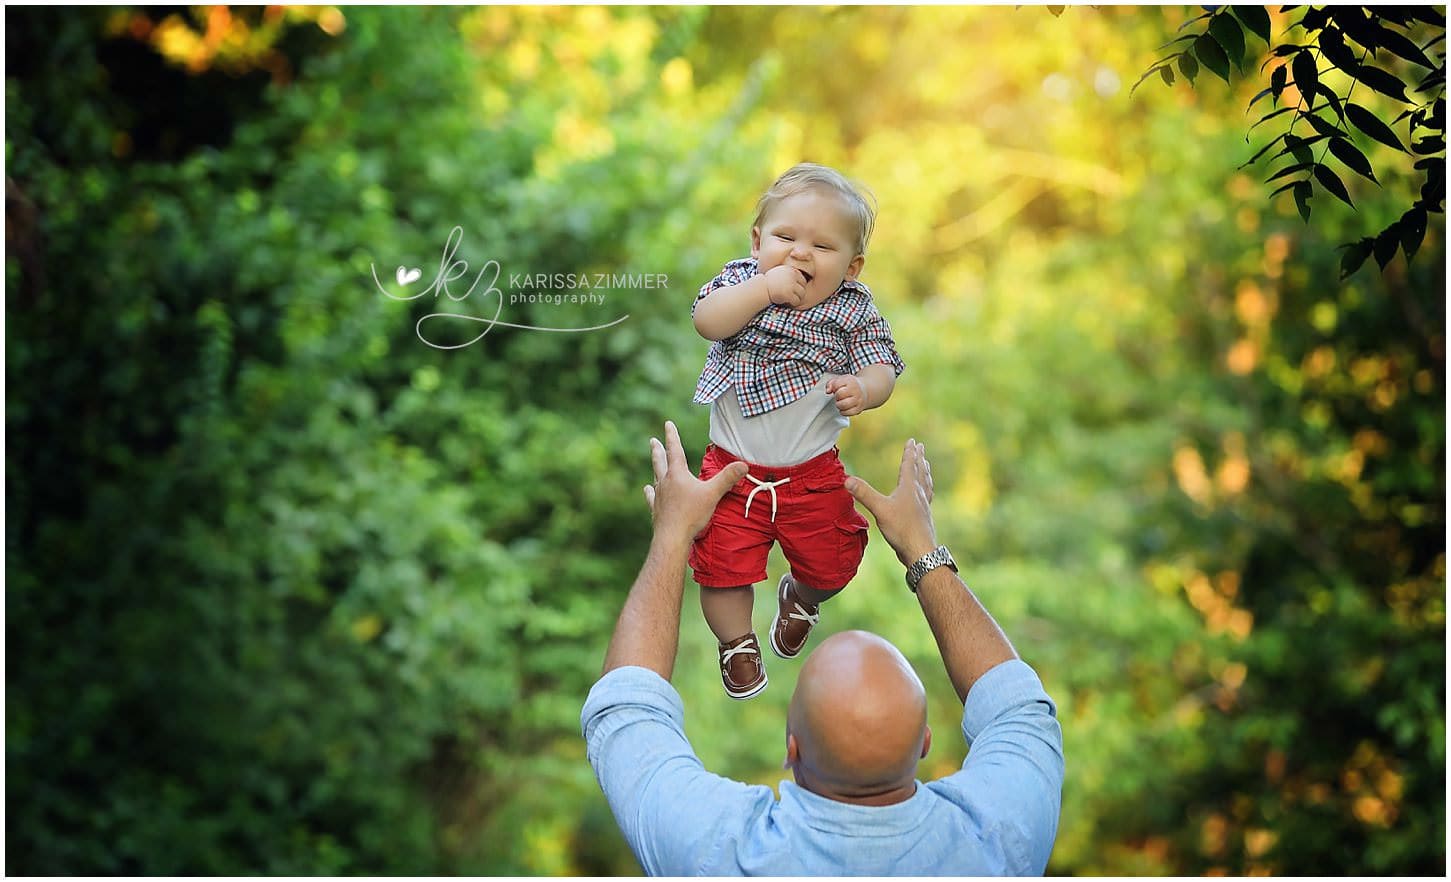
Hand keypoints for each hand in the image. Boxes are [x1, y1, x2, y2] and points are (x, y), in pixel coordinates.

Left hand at [642, 420, 748, 545]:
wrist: (671, 538)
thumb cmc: (691, 514)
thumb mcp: (713, 494)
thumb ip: (728, 478)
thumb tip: (744, 465)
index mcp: (677, 475)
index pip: (674, 450)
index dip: (672, 436)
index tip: (667, 424)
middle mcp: (665, 482)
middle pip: (660, 461)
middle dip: (658, 450)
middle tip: (652, 441)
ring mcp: (659, 496)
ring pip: (656, 477)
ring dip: (656, 468)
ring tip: (654, 463)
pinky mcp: (656, 509)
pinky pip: (652, 497)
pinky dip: (651, 492)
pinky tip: (648, 490)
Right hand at [763, 264, 806, 307]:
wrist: (760, 288)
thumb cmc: (769, 282)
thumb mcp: (780, 273)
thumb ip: (791, 274)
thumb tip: (806, 279)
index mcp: (791, 270)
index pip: (803, 280)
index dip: (798, 287)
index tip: (790, 290)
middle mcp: (792, 276)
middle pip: (804, 287)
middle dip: (798, 293)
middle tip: (790, 296)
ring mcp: (791, 285)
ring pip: (802, 295)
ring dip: (796, 299)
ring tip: (788, 299)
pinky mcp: (788, 294)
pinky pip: (797, 301)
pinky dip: (793, 303)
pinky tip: (786, 301)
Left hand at [825, 374, 864, 415]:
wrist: (864, 391)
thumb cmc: (851, 386)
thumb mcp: (841, 380)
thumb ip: (831, 383)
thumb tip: (828, 391)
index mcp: (851, 381)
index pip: (836, 385)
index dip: (833, 387)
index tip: (836, 388)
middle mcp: (856, 391)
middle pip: (839, 395)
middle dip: (836, 396)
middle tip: (839, 396)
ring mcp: (858, 401)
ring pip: (843, 405)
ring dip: (839, 404)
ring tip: (841, 402)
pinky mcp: (858, 409)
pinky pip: (847, 413)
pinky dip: (843, 411)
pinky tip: (844, 407)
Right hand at [844, 438, 939, 566]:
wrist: (920, 551)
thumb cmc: (901, 529)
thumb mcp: (879, 509)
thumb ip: (864, 493)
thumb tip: (846, 479)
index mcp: (908, 487)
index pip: (909, 464)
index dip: (909, 452)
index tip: (913, 441)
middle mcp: (919, 493)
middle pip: (920, 471)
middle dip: (919, 458)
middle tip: (921, 447)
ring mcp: (924, 505)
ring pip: (926, 483)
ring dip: (925, 472)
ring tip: (926, 466)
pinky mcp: (925, 517)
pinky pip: (927, 497)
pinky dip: (926, 490)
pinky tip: (925, 495)